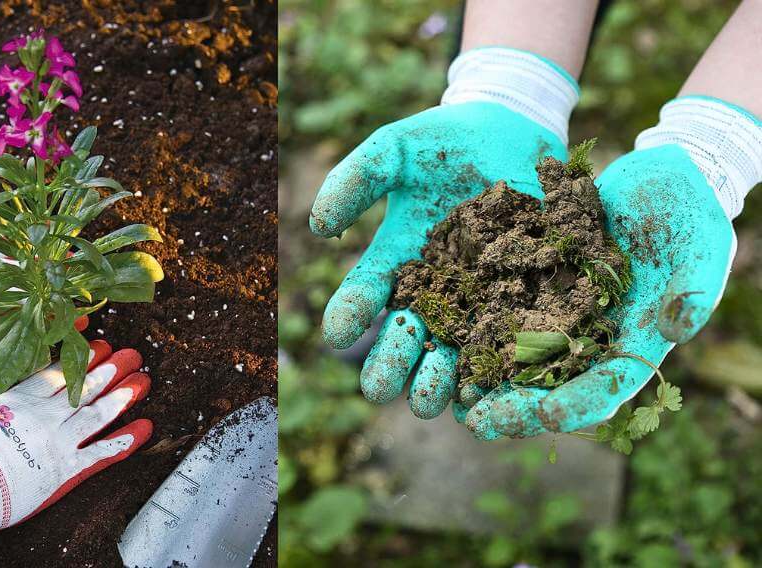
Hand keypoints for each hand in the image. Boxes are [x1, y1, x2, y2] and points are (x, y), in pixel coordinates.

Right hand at [0, 339, 151, 554]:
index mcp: (22, 397)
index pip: (59, 372)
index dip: (82, 358)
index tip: (100, 346)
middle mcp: (45, 416)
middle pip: (85, 388)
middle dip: (110, 370)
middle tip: (131, 356)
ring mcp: (57, 442)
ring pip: (97, 415)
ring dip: (122, 398)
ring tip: (142, 383)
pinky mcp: (63, 470)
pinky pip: (98, 455)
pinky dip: (122, 442)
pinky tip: (142, 430)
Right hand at [311, 48, 577, 417]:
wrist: (514, 133)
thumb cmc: (446, 142)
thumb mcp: (395, 150)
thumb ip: (357, 179)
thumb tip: (319, 226)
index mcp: (395, 264)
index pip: (362, 297)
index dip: (347, 316)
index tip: (337, 333)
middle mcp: (432, 293)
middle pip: (404, 341)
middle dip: (389, 367)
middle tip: (379, 388)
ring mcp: (478, 304)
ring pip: (452, 359)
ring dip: (437, 384)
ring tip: (428, 400)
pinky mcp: (525, 306)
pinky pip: (509, 351)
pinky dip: (497, 379)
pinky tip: (489, 395)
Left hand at [464, 96, 757, 439]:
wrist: (650, 180)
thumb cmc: (684, 216)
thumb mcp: (697, 249)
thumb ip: (692, 291)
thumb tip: (674, 331)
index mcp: (632, 342)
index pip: (605, 387)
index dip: (577, 405)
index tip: (546, 417)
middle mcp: (589, 338)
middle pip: (551, 386)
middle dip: (515, 408)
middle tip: (478, 423)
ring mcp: (556, 315)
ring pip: (515, 360)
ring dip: (484, 383)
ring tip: (452, 401)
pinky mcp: (530, 286)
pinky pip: (496, 315)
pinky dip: (470, 333)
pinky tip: (440, 346)